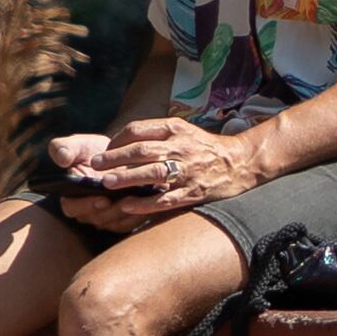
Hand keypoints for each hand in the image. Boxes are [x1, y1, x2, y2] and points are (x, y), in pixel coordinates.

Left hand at [57, 118, 267, 229]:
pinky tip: (128, 206)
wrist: (240, 162)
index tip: (105, 150)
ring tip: (107, 183)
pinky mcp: (194, 192)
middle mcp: (181, 148)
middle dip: (115, 158)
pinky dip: (145, 203)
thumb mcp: (183, 131)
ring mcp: (188, 171)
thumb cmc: (205, 147)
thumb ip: (156, 134)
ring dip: (127, 179)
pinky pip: (166, 199)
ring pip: (152, 174)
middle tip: (96, 166)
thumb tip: (121, 143)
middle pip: (141, 151)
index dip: (117, 140)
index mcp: (176, 129)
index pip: (138, 130)